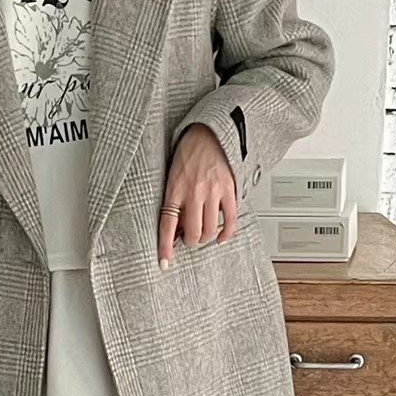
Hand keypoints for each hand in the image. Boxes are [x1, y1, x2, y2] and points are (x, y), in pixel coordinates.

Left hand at [158, 124, 237, 268]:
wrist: (208, 133)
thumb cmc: (187, 155)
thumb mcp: (172, 177)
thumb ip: (173, 202)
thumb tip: (174, 231)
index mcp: (175, 189)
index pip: (167, 224)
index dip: (165, 247)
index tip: (165, 262)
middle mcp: (194, 192)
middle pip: (192, 233)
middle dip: (189, 241)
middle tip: (188, 238)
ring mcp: (213, 192)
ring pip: (210, 230)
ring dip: (205, 237)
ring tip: (202, 232)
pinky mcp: (229, 190)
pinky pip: (230, 220)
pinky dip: (226, 233)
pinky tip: (221, 237)